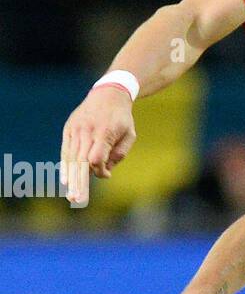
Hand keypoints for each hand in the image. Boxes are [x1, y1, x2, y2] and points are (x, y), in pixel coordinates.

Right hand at [60, 87, 136, 204]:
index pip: (96, 157)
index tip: (106, 174)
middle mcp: (87, 131)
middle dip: (80, 182)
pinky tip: (66, 179)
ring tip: (72, 195)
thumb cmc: (121, 118)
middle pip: (80, 161)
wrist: (108, 94)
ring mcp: (76, 129)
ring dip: (71, 178)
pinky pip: (66, 150)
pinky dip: (65, 165)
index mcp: (105, 132)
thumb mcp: (129, 135)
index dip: (99, 170)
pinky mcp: (69, 129)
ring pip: (71, 157)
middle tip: (77, 199)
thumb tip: (105, 172)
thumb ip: (119, 154)